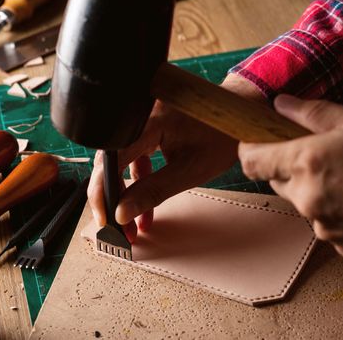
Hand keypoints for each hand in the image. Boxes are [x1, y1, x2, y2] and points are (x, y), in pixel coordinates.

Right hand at [87, 74, 262, 241]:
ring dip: (125, 191)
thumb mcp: (189, 172)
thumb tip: (122, 213)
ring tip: (133, 222)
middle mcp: (139, 114)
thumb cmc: (221, 137)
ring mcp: (141, 118)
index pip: (112, 159)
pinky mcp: (145, 125)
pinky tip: (142, 202)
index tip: (105, 219)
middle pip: (110, 160)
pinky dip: (136, 178)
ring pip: (119, 160)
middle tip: (117, 227)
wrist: (239, 115)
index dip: (103, 192)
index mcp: (149, 121)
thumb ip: (152, 192)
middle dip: (112, 197)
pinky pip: (131, 154)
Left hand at [239, 94, 342, 258]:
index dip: (248, 149)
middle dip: (288, 167)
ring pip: (303, 202)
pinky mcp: (341, 247)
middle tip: (318, 154)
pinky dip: (335, 210)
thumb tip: (281, 104)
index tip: (254, 141)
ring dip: (315, 189)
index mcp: (306, 163)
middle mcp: (307, 198)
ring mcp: (324, 227)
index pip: (251, 161)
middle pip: (276, 182)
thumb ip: (314, 114)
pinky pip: (325, 224)